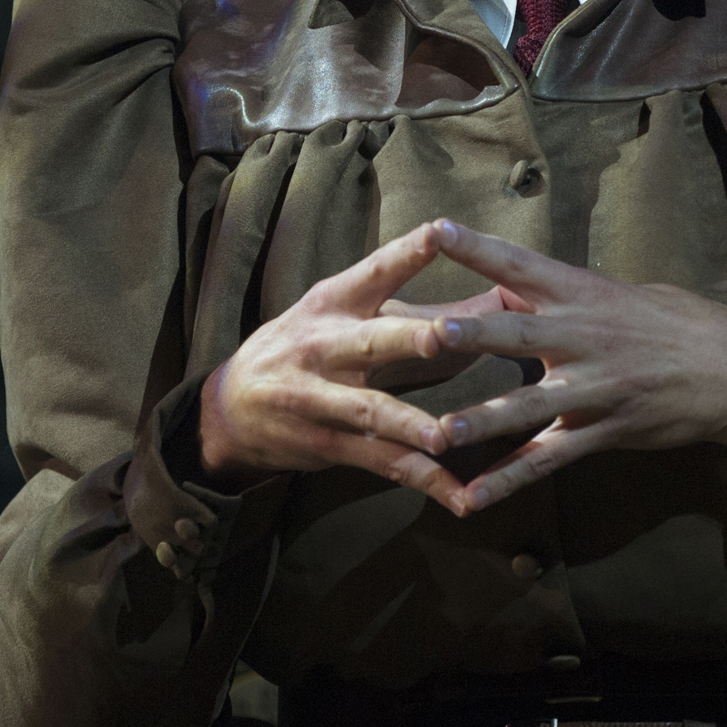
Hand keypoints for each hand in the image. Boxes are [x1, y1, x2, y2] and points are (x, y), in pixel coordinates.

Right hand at [195, 223, 472, 507]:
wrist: (228, 407)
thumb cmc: (304, 347)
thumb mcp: (339, 313)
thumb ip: (413, 306)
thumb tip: (497, 294)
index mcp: (332, 303)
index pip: (372, 272)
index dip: (405, 253)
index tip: (439, 231)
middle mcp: (323, 346)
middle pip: (372, 340)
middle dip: (407, 338)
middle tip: (442, 338)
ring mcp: (318, 398)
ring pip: (369, 410)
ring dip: (406, 424)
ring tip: (443, 438)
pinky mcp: (324, 444)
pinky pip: (378, 462)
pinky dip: (421, 479)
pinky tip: (458, 495)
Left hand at [421, 220, 726, 512]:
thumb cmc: (676, 324)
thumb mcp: (620, 293)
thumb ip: (563, 292)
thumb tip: (509, 282)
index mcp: (583, 293)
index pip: (521, 264)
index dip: (478, 247)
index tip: (435, 230)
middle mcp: (584, 337)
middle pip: (518, 333)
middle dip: (473, 335)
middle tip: (428, 333)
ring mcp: (594, 389)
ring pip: (529, 407)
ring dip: (483, 421)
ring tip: (440, 432)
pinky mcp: (602, 432)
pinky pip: (549, 460)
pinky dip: (509, 481)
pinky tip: (472, 499)